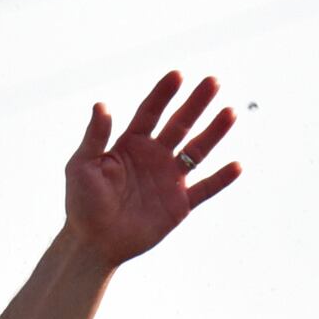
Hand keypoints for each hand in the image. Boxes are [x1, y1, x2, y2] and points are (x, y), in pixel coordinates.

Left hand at [61, 74, 243, 269]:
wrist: (93, 243)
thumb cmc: (82, 204)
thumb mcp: (82, 166)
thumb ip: (95, 137)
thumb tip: (101, 105)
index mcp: (131, 143)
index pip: (151, 111)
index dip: (164, 93)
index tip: (178, 75)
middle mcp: (154, 156)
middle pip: (180, 124)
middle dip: (196, 103)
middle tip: (213, 81)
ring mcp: (169, 179)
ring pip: (197, 151)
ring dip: (214, 132)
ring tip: (230, 112)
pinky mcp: (179, 204)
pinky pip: (205, 189)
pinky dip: (221, 179)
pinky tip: (237, 165)